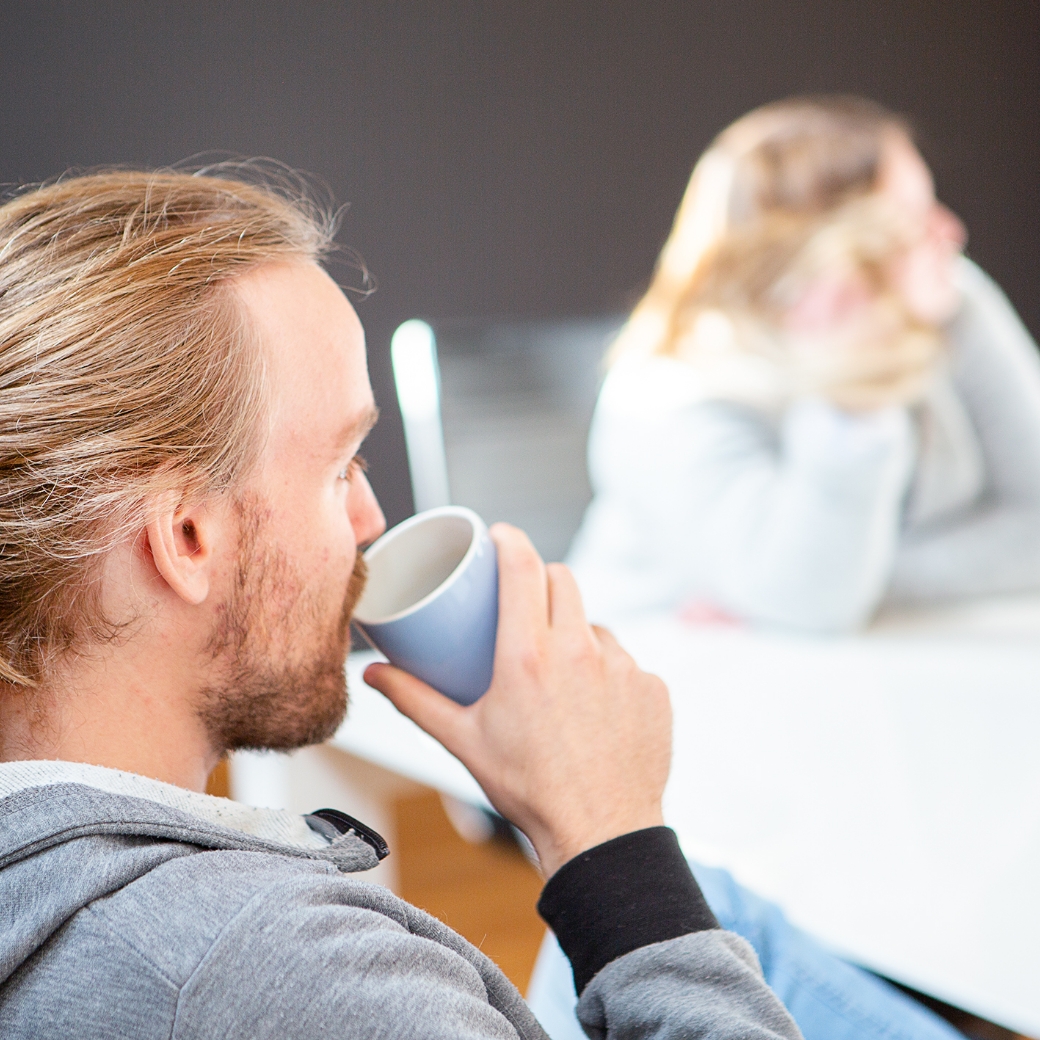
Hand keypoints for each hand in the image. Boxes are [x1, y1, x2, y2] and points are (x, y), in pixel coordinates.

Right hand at [363, 523, 671, 877]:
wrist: (600, 832)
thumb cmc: (529, 788)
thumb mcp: (464, 740)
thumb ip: (416, 700)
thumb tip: (377, 673)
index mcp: (529, 655)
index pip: (522, 567)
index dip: (510, 539)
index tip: (501, 535)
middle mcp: (580, 650)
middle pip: (563, 580)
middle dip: (542, 581)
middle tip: (525, 604)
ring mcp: (622, 666)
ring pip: (596, 623)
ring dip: (577, 633)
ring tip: (561, 670)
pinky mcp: (652, 687)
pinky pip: (627, 661)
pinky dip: (608, 672)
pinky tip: (595, 706)